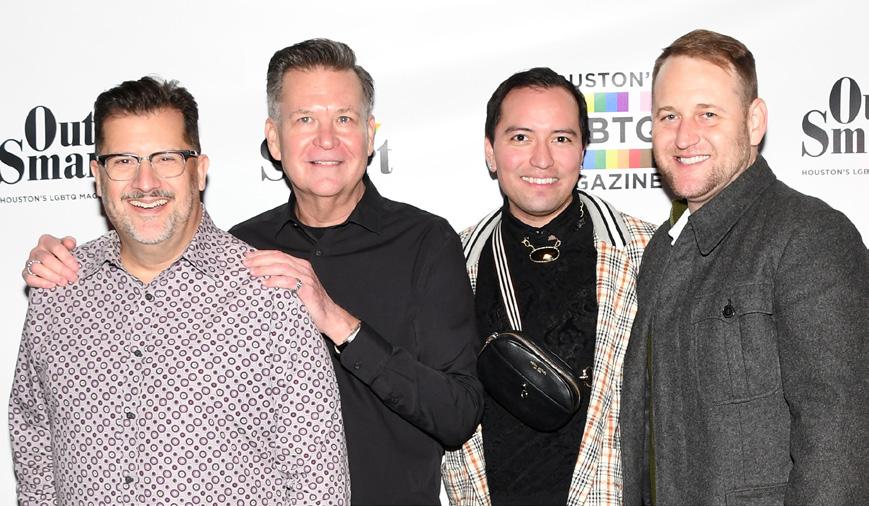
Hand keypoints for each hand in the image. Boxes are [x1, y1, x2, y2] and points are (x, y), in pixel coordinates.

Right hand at [22, 235, 78, 287]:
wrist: (52, 264)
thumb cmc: (60, 254)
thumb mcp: (68, 247)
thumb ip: (69, 243)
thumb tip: (70, 243)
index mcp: (47, 241)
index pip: (56, 247)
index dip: (67, 258)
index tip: (76, 267)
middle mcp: (37, 250)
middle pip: (46, 259)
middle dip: (62, 269)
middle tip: (72, 277)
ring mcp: (30, 261)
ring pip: (37, 268)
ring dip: (52, 276)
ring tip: (64, 282)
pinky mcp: (26, 273)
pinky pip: (30, 278)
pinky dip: (41, 282)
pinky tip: (52, 285)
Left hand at [243, 250, 359, 344]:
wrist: (329, 316)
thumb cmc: (310, 304)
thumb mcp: (296, 287)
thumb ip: (284, 279)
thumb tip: (262, 277)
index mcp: (300, 265)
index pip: (279, 254)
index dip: (262, 254)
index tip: (248, 257)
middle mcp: (304, 269)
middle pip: (279, 258)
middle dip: (260, 259)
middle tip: (246, 263)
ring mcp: (307, 278)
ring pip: (283, 267)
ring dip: (265, 269)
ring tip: (252, 272)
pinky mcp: (307, 290)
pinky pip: (289, 282)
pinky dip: (276, 281)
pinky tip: (265, 283)